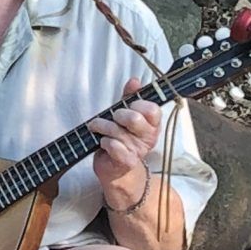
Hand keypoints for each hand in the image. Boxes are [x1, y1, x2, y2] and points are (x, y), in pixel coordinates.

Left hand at [92, 95, 163, 212]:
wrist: (116, 169)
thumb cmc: (120, 138)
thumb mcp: (125, 114)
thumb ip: (130, 97)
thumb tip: (135, 80)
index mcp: (152, 124)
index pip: (152, 109)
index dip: (137, 103)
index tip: (128, 104)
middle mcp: (148, 137)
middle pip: (135, 118)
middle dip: (117, 114)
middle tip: (112, 117)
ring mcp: (139, 150)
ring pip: (117, 131)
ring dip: (102, 127)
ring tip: (98, 128)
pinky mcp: (127, 161)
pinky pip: (113, 145)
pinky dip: (104, 142)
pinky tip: (103, 143)